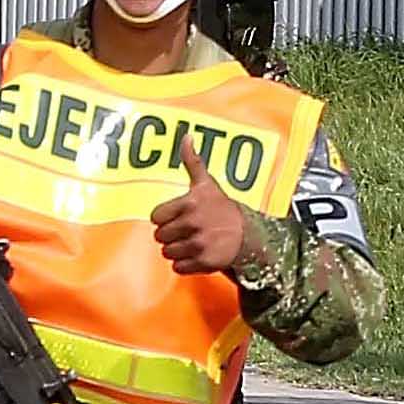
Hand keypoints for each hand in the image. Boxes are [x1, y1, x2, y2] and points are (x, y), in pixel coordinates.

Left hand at [153, 154, 251, 276]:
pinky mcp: (204, 262)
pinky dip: (186, 264)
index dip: (166, 218)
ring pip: (167, 252)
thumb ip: (192, 162)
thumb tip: (186, 136)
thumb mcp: (207, 184)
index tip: (180, 216)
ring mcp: (199, 243)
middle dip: (171, 234)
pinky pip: (178, 267)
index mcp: (189, 203)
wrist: (249, 236)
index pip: (155, 217)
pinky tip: (199, 254)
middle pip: (159, 236)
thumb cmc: (223, 209)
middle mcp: (193, 223)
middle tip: (189, 230)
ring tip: (195, 241)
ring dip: (178, 250)